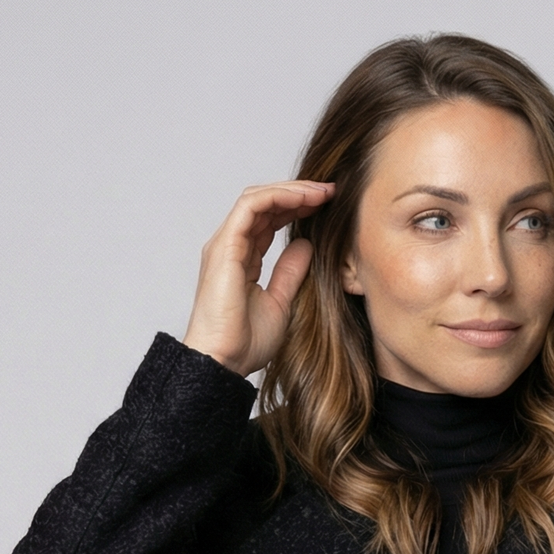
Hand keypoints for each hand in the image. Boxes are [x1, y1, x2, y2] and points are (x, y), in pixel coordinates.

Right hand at [182, 180, 334, 377]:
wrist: (223, 362)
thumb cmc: (244, 344)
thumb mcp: (280, 303)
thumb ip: (290, 272)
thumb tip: (305, 245)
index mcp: (242, 258)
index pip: (268, 220)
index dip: (296, 208)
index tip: (327, 206)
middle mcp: (231, 246)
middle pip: (264, 204)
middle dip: (298, 194)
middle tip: (330, 192)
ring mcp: (225, 244)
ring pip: (257, 198)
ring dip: (291, 190)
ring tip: (322, 192)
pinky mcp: (225, 246)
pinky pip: (251, 206)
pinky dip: (278, 197)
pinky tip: (305, 199)